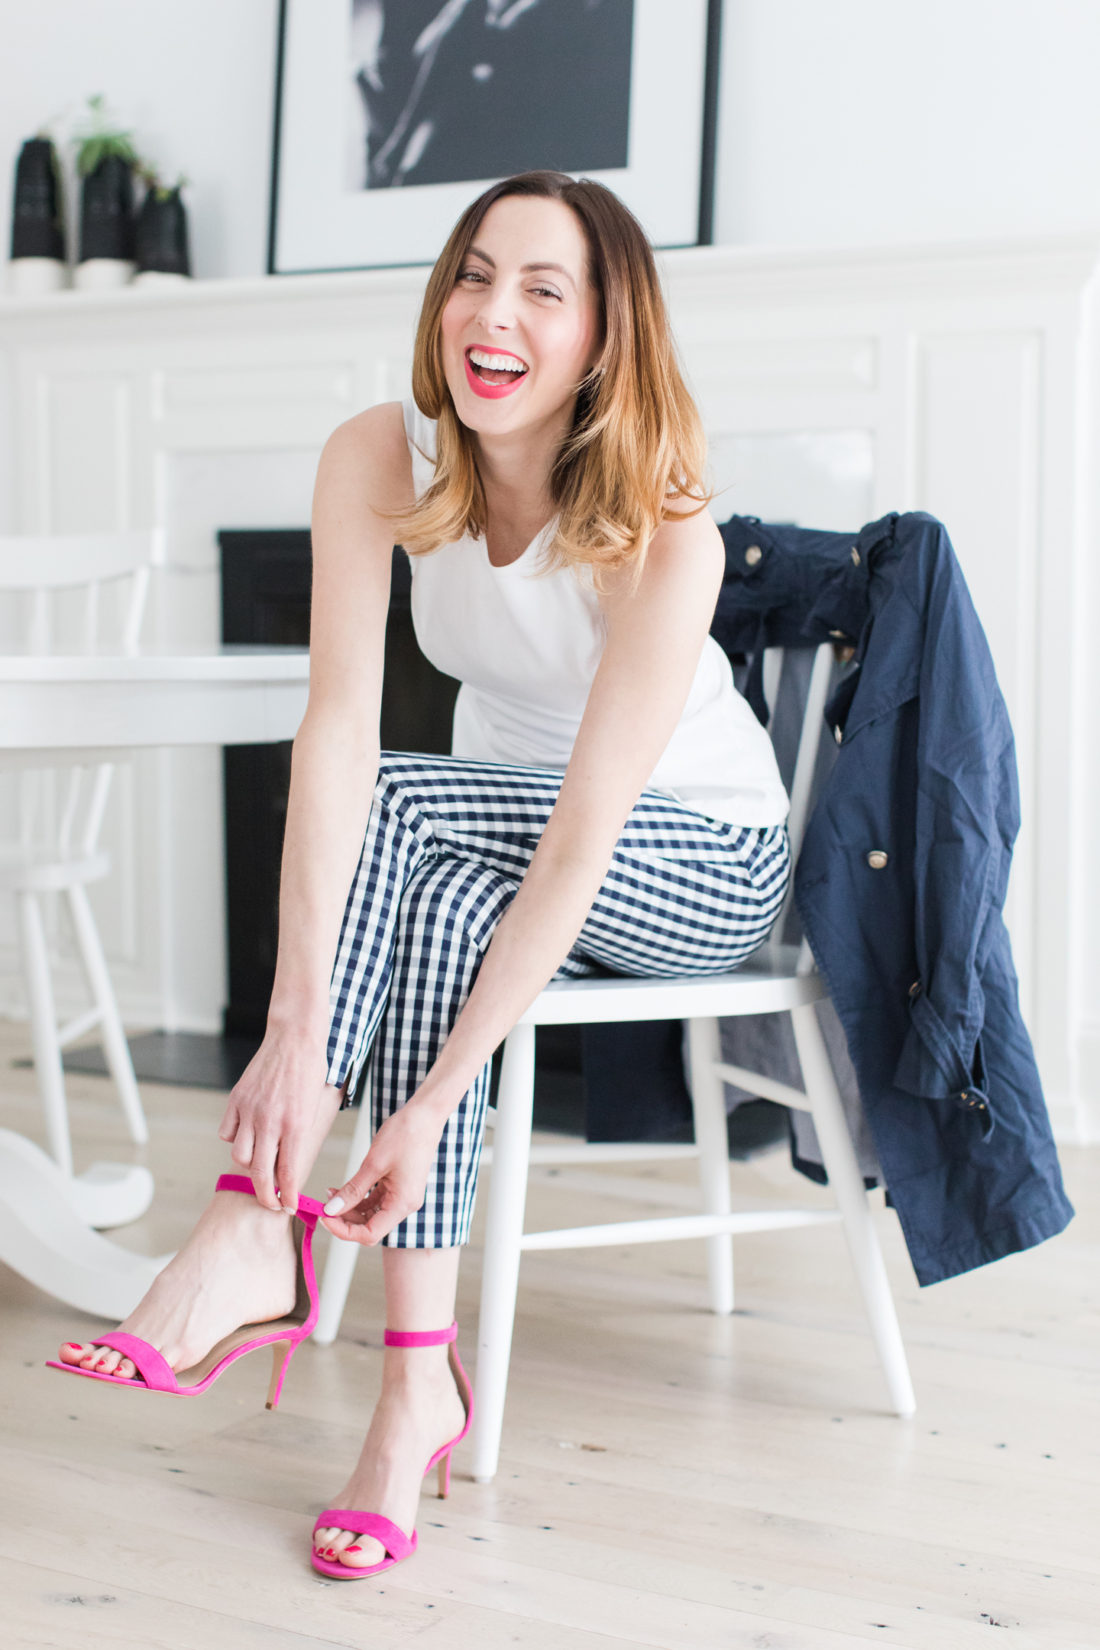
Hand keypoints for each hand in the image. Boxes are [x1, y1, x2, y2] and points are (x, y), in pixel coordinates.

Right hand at [217, 1031, 331, 1214]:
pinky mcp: (236, 1100)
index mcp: (295, 1124)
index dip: (288, 1196)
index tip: (288, 1207)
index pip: (289, 1173)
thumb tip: (286, 1169)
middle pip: (260, 1173)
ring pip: (240, 1156)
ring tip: (261, 1162)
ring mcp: (250, 1110)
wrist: (295, 1038)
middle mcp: (270, 1120)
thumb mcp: (312, 1108)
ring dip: (250, 1164)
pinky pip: (227, 1133)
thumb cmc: (310, 1072)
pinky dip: (235, 1139)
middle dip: (265, 1195)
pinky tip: (247, 1135)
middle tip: (271, 1203)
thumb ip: (297, 1138)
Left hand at [320, 1101, 444, 1246]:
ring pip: (371, 1216)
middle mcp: (404, 1205)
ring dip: (350, 1209)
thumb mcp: (373, 1163)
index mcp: (402, 1204)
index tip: (324, 1217)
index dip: (343, 1230)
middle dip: (345, 1220)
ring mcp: (402, 1196)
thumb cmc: (405, 1135)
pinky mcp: (399, 1187)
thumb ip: (352, 1190)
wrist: (425, 1115)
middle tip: (324, 1207)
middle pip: (370, 1227)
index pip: (369, 1234)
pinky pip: (376, 1202)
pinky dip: (359, 1199)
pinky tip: (343, 1190)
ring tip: (331, 1195)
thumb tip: (331, 1210)